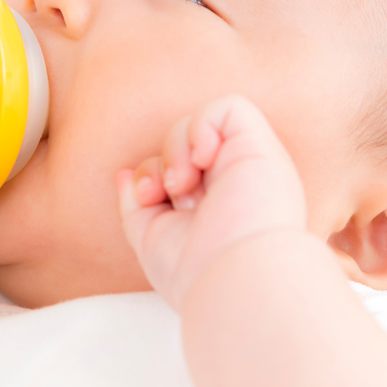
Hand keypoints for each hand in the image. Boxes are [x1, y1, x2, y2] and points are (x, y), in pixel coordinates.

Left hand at [116, 95, 305, 309]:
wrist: (233, 278)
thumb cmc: (194, 269)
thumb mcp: (151, 237)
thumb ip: (136, 205)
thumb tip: (124, 174)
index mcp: (214, 204)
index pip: (173, 166)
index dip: (150, 173)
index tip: (146, 199)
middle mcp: (235, 182)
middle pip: (182, 144)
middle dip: (160, 163)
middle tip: (165, 193)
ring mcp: (249, 164)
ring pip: (198, 125)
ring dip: (176, 149)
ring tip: (183, 185)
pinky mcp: (262, 147)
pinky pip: (230, 108)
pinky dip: (203, 125)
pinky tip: (203, 159)